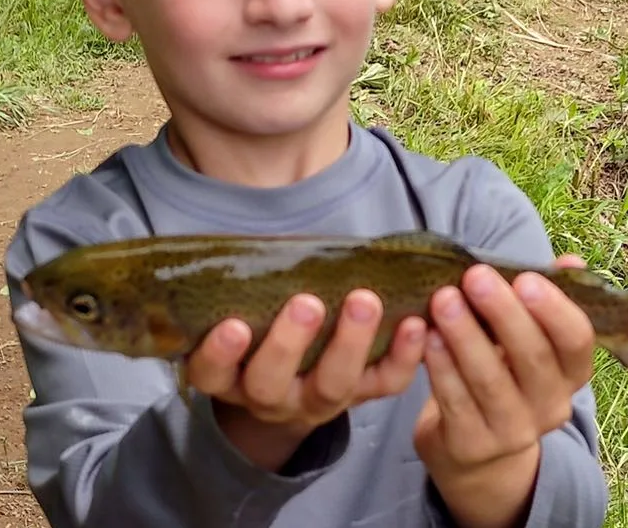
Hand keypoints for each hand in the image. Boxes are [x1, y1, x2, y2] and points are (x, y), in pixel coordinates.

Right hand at [186, 290, 426, 471]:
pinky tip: (415, 323)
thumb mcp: (244, 300)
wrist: (300, 368)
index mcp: (231, 374)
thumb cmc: (265, 313)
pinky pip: (384, 384)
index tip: (232, 326)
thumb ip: (244, 276)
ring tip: (363, 300)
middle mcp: (270, 395)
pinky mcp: (362, 395)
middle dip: (289, 345)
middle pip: (271, 384)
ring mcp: (317, 400)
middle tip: (307, 304)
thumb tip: (246, 226)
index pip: (212, 374)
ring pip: (331, 386)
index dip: (220, 355)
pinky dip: (404, 356)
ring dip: (350, 343)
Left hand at [414, 257, 593, 527]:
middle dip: (503, 313)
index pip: (577, 340)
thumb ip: (546, 299)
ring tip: (443, 300)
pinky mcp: (473, 445)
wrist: (477, 446)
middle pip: (533, 358)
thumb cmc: (505, 370)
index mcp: (570, 372)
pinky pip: (456, 403)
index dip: (554, 310)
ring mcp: (513, 431)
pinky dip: (441, 368)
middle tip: (474, 276)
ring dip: (465, 336)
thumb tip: (572, 261)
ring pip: (490, 380)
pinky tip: (427, 338)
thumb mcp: (528, 338)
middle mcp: (550, 405)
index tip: (524, 278)